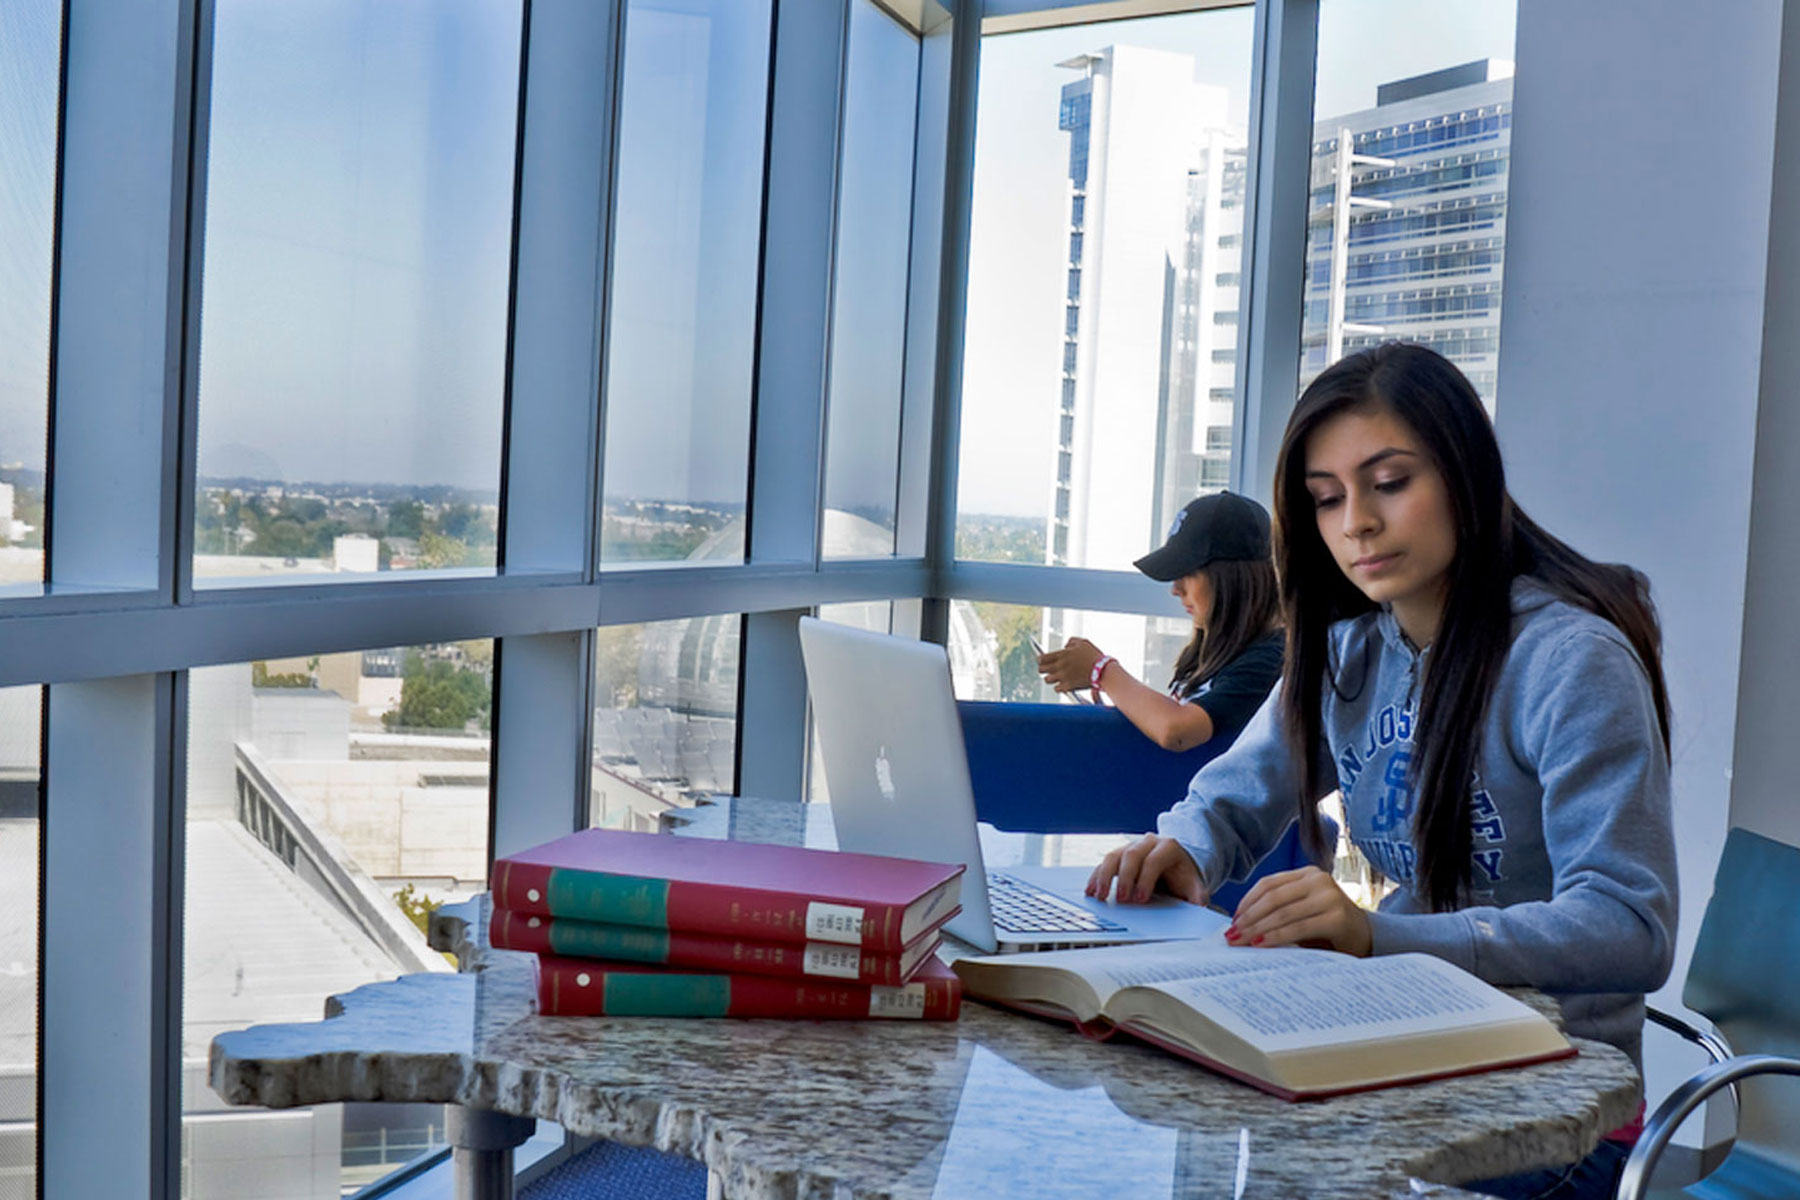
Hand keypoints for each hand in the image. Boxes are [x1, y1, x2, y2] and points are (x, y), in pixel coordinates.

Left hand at [1038, 636, 1102, 692]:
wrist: (1104, 671)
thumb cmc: (1095, 656)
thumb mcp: (1083, 643)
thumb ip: (1071, 642)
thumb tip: (1066, 645)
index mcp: (1062, 654)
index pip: (1042, 658)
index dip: (1040, 660)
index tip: (1041, 661)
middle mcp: (1060, 666)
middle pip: (1041, 669)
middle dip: (1043, 669)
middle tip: (1049, 670)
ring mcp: (1063, 677)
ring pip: (1047, 680)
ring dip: (1051, 679)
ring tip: (1057, 677)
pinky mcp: (1068, 686)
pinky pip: (1057, 689)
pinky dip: (1059, 687)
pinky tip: (1063, 684)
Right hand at [1086, 834, 1208, 905]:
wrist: (1176, 864)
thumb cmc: (1183, 876)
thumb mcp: (1193, 883)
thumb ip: (1197, 894)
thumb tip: (1198, 906)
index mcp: (1168, 847)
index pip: (1153, 860)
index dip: (1145, 879)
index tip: (1139, 899)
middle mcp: (1148, 843)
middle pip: (1131, 855)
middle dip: (1124, 878)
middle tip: (1121, 899)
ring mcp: (1131, 847)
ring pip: (1114, 856)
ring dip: (1104, 876)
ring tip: (1099, 896)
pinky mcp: (1119, 854)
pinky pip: (1104, 863)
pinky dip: (1096, 876)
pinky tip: (1091, 891)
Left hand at [1225, 866, 1370, 956]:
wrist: (1366, 938)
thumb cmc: (1327, 928)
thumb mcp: (1302, 911)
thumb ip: (1278, 910)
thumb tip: (1239, 924)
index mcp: (1307, 874)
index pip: (1268, 884)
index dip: (1247, 902)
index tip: (1232, 920)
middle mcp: (1318, 880)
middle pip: (1272, 897)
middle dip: (1249, 918)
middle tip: (1232, 936)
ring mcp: (1329, 896)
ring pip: (1283, 912)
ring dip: (1258, 928)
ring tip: (1242, 942)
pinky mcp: (1337, 917)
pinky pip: (1298, 927)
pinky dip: (1276, 936)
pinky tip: (1262, 945)